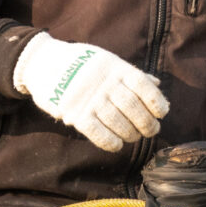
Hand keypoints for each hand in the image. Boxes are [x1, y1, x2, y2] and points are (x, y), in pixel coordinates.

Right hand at [13, 34, 168, 152]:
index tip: (162, 113)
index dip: (156, 101)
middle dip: (146, 123)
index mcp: (115, 67)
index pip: (143, 86)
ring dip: (130, 134)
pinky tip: (117, 145)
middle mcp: (104, 83)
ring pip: (117, 122)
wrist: (43, 63)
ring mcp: (89, 98)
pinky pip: (96, 132)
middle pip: (133, 107)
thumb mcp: (107, 61)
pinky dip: (110, 142)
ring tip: (134, 137)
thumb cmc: (82, 63)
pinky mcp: (74, 113)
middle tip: (151, 131)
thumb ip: (131, 74)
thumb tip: (157, 84)